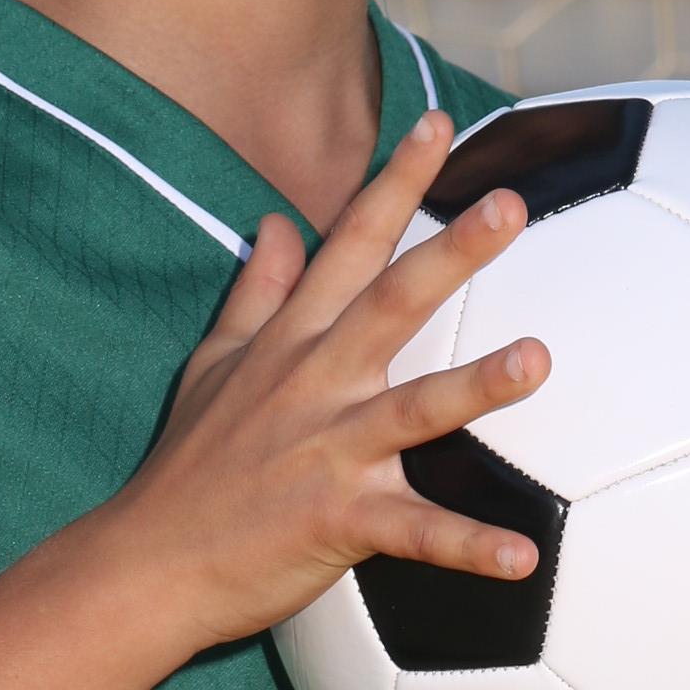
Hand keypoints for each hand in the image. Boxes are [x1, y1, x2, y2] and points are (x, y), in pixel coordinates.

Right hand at [109, 109, 549, 649]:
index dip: (396, 182)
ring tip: (538, 359)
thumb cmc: (190, 465)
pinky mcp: (337, 521)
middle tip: (508, 205)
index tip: (440, 125)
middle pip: (390, 304)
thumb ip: (257, 291)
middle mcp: (315, 384)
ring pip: (412, 409)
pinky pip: (416, 534)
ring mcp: (328, 451)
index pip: (350, 245)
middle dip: (449, 253)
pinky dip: (469, 547)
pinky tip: (523, 557)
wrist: (150, 563)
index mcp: (293, 342)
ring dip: (476, 385)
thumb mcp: (214, 362)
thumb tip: (279, 221)